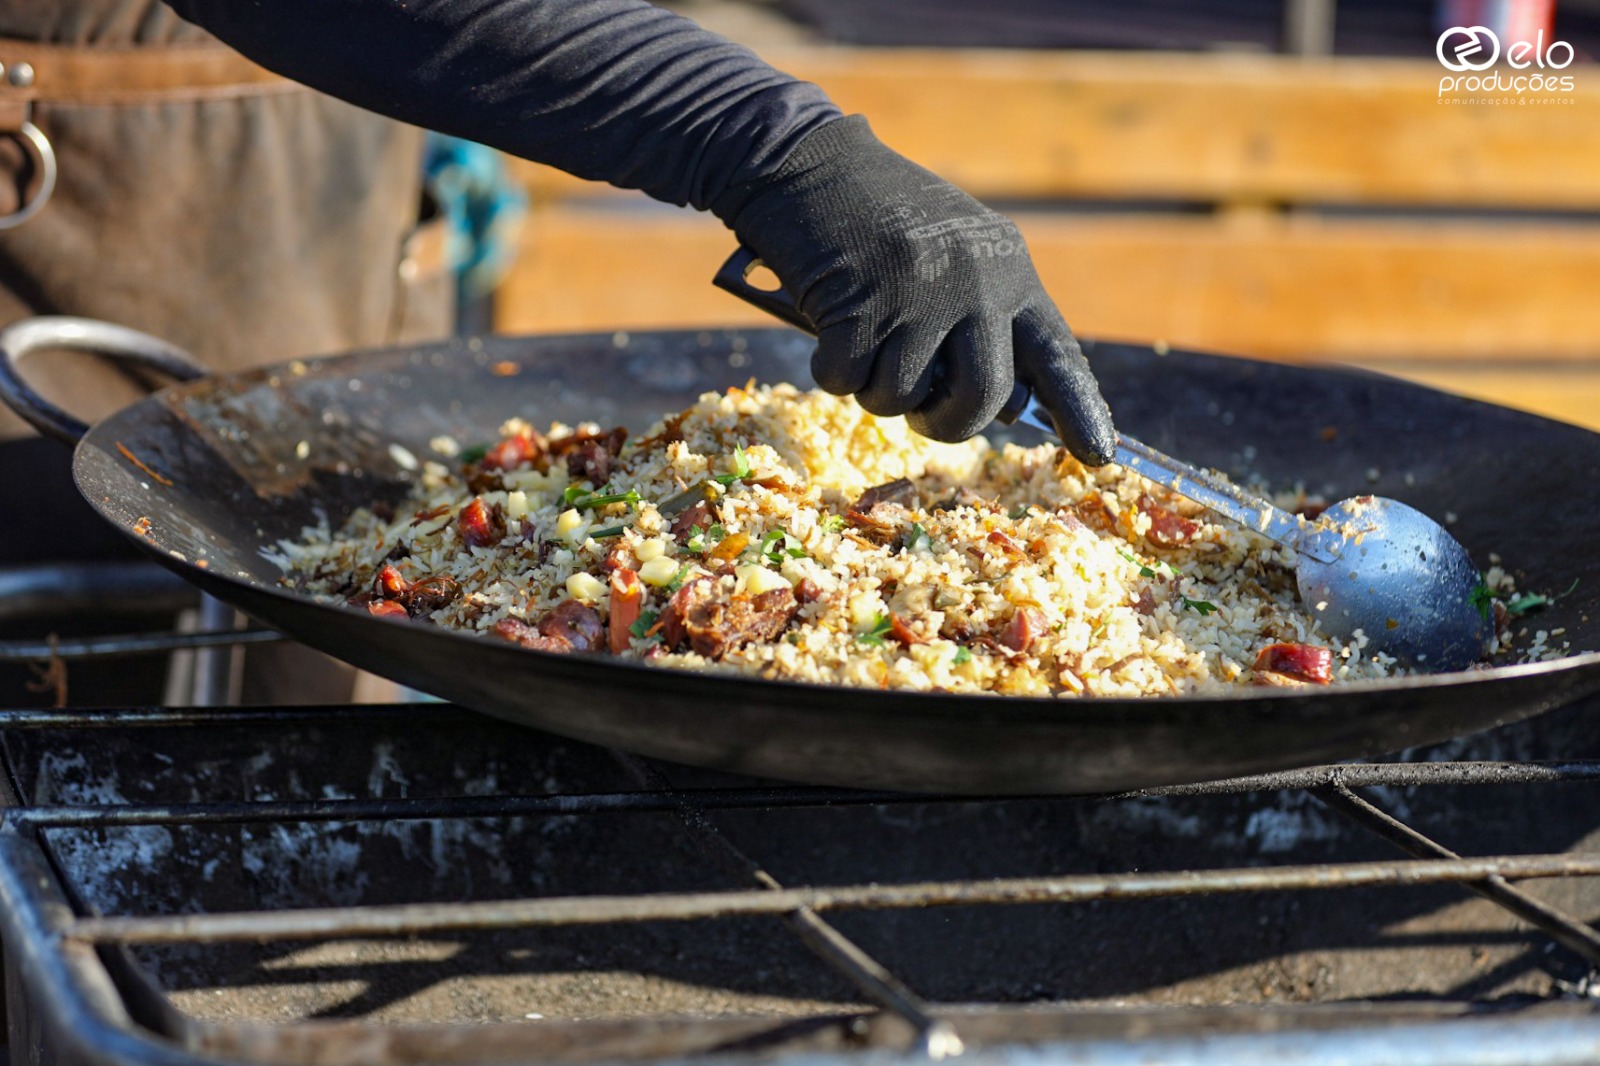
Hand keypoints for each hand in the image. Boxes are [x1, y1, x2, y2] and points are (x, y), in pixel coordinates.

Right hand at [712, 115, 1114, 462]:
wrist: (807, 164)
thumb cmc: (879, 217)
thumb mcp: (956, 253)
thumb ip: (983, 317)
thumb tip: (1003, 405)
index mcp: (1009, 271)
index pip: (1057, 354)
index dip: (1079, 410)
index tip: (1098, 454)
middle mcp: (975, 284)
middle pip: (983, 397)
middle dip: (947, 422)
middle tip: (922, 417)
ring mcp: (918, 296)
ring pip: (903, 397)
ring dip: (875, 389)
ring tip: (863, 339)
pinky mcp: (860, 307)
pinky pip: (847, 381)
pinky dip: (831, 368)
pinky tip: (829, 323)